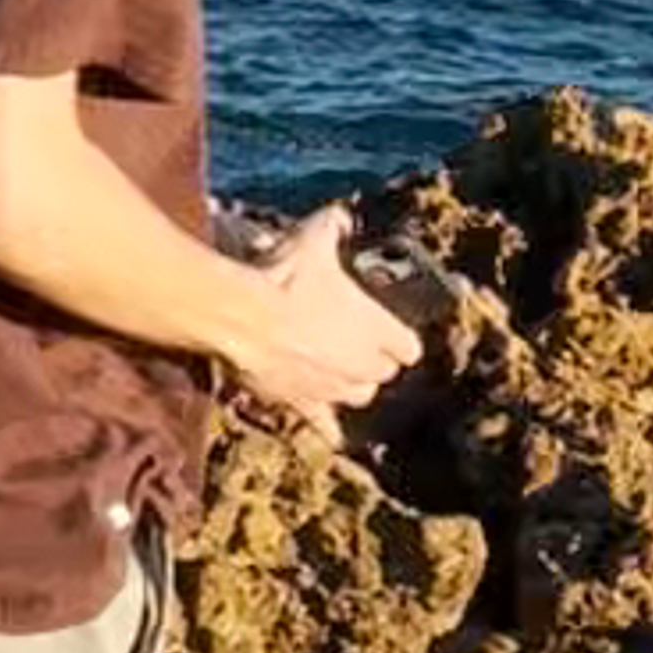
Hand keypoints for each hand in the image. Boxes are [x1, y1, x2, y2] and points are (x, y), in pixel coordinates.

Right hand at [230, 202, 422, 429]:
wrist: (243, 316)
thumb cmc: (284, 277)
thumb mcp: (312, 239)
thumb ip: (333, 226)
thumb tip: (339, 218)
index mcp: (378, 328)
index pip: (409, 346)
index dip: (400, 338)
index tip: (391, 331)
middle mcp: (363, 364)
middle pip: (384, 373)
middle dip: (375, 361)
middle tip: (358, 344)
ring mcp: (333, 388)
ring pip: (358, 396)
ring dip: (353, 385)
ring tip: (339, 372)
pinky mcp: (302, 404)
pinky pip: (324, 426)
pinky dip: (328, 428)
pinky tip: (331, 434)